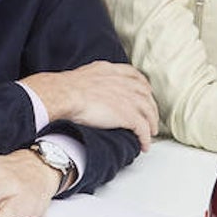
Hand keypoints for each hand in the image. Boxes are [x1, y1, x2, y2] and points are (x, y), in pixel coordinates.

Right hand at [20, 61, 158, 149]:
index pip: (135, 76)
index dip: (143, 86)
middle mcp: (124, 83)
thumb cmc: (66, 88)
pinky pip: (142, 129)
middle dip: (151, 107)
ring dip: (151, 124)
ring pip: (148, 112)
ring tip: (150, 134)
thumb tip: (89, 86)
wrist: (65, 95)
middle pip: (146, 95)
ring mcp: (128, 99)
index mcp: (112, 71)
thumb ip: (94, 78)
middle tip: (151, 118)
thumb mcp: (84, 74)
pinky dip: (145, 138)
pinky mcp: (127, 115)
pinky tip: (144, 145)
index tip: (145, 93)